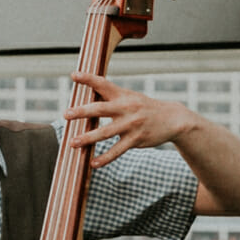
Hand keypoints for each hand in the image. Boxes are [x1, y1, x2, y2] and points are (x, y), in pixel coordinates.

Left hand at [63, 68, 181, 159]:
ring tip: (72, 143)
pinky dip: (105, 158)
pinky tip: (93, 163)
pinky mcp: (136, 140)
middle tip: (66, 114)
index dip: (88, 79)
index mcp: (122, 95)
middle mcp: (126, 108)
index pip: (103, 84)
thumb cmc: (144, 107)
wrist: (172, 119)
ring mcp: (131, 125)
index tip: (74, 75)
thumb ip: (110, 95)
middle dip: (82, 112)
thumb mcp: (130, 97)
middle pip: (100, 109)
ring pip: (105, 133)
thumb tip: (88, 91)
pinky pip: (117, 150)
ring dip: (88, 138)